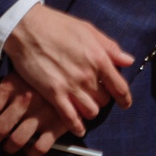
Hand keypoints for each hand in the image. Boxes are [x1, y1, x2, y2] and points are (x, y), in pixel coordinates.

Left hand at [0, 72, 66, 155]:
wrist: (75, 75)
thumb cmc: (40, 80)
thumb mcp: (18, 78)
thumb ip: (1, 97)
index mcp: (11, 86)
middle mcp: (25, 100)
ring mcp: (43, 112)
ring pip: (15, 141)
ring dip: (9, 148)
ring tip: (11, 145)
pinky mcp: (59, 124)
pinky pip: (39, 148)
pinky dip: (31, 152)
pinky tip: (31, 147)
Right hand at [1, 5, 132, 132]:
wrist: (27, 28)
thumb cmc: (58, 26)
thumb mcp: (90, 31)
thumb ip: (110, 48)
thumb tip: (128, 61)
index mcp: (100, 59)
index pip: (120, 87)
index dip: (125, 98)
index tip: (125, 103)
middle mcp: (88, 75)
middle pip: (104, 100)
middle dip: (102, 100)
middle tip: (95, 97)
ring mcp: (70, 86)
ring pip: (90, 111)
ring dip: (90, 112)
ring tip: (86, 109)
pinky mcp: (52, 93)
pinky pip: (69, 117)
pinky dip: (76, 126)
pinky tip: (78, 129)